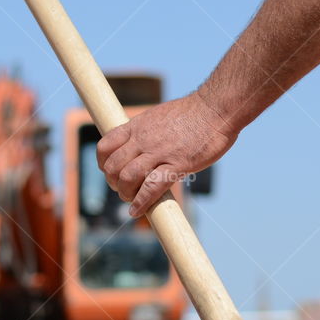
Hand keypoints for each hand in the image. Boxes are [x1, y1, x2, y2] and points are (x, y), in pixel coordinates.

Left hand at [96, 91, 237, 216]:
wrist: (216, 108)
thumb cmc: (193, 112)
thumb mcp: (160, 116)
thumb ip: (147, 131)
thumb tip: (143, 144)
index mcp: (137, 126)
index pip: (106, 146)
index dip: (103, 164)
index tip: (111, 172)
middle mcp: (143, 139)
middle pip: (113, 166)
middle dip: (113, 182)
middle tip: (123, 189)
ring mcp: (159, 152)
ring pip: (127, 177)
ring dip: (125, 194)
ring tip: (131, 201)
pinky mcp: (177, 164)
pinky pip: (152, 187)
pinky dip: (141, 202)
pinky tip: (138, 211)